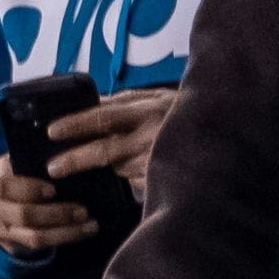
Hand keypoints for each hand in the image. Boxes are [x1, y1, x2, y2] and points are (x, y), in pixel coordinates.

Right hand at [0, 153, 96, 255]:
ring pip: (33, 236)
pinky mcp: (11, 244)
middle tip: (83, 210)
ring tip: (91, 224)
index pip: (4, 186)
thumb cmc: (15, 174)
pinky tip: (84, 231)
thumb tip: (70, 150)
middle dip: (56, 214)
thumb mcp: (15, 162)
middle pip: (23, 215)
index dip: (29, 189)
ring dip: (66, 231)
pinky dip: (64, 238)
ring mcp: (0, 229)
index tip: (53, 190)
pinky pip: (39, 246)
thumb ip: (34, 158)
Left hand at [45, 87, 175, 201]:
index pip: (103, 116)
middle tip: (53, 167)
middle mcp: (153, 134)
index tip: (52, 131)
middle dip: (75, 159)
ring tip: (99, 165)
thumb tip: (91, 104)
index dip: (76, 124)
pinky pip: (137, 181)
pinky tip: (134, 173)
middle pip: (104, 150)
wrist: (226, 131)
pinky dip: (130, 178)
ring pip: (119, 168)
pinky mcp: (166, 178)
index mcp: (148, 109)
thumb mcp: (158, 97)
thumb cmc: (187, 111)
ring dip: (108, 167)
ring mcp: (160, 159)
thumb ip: (126, 101)